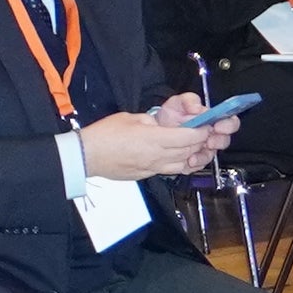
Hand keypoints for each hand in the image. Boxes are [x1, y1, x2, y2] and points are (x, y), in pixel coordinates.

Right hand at [79, 103, 225, 180]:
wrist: (87, 156)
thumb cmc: (104, 135)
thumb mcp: (130, 118)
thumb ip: (149, 121)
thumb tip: (159, 125)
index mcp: (153, 139)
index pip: (187, 138)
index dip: (200, 132)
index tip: (205, 126)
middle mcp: (156, 156)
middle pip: (187, 151)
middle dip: (199, 143)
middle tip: (203, 135)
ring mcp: (151, 168)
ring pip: (181, 164)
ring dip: (190, 155)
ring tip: (192, 147)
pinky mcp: (145, 175)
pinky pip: (168, 170)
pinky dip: (177, 164)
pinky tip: (177, 158)